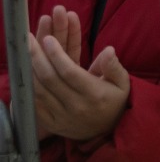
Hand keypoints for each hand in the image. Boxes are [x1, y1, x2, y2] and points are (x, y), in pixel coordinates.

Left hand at [28, 18, 128, 141]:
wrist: (108, 130)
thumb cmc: (115, 100)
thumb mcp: (123, 82)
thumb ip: (114, 66)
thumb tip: (108, 50)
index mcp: (94, 94)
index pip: (70, 72)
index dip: (57, 55)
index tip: (49, 39)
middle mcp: (76, 107)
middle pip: (50, 79)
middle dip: (37, 57)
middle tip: (29, 40)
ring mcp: (62, 117)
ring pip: (40, 91)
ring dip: (30, 70)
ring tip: (26, 52)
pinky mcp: (53, 124)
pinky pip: (36, 105)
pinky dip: (30, 88)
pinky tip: (27, 73)